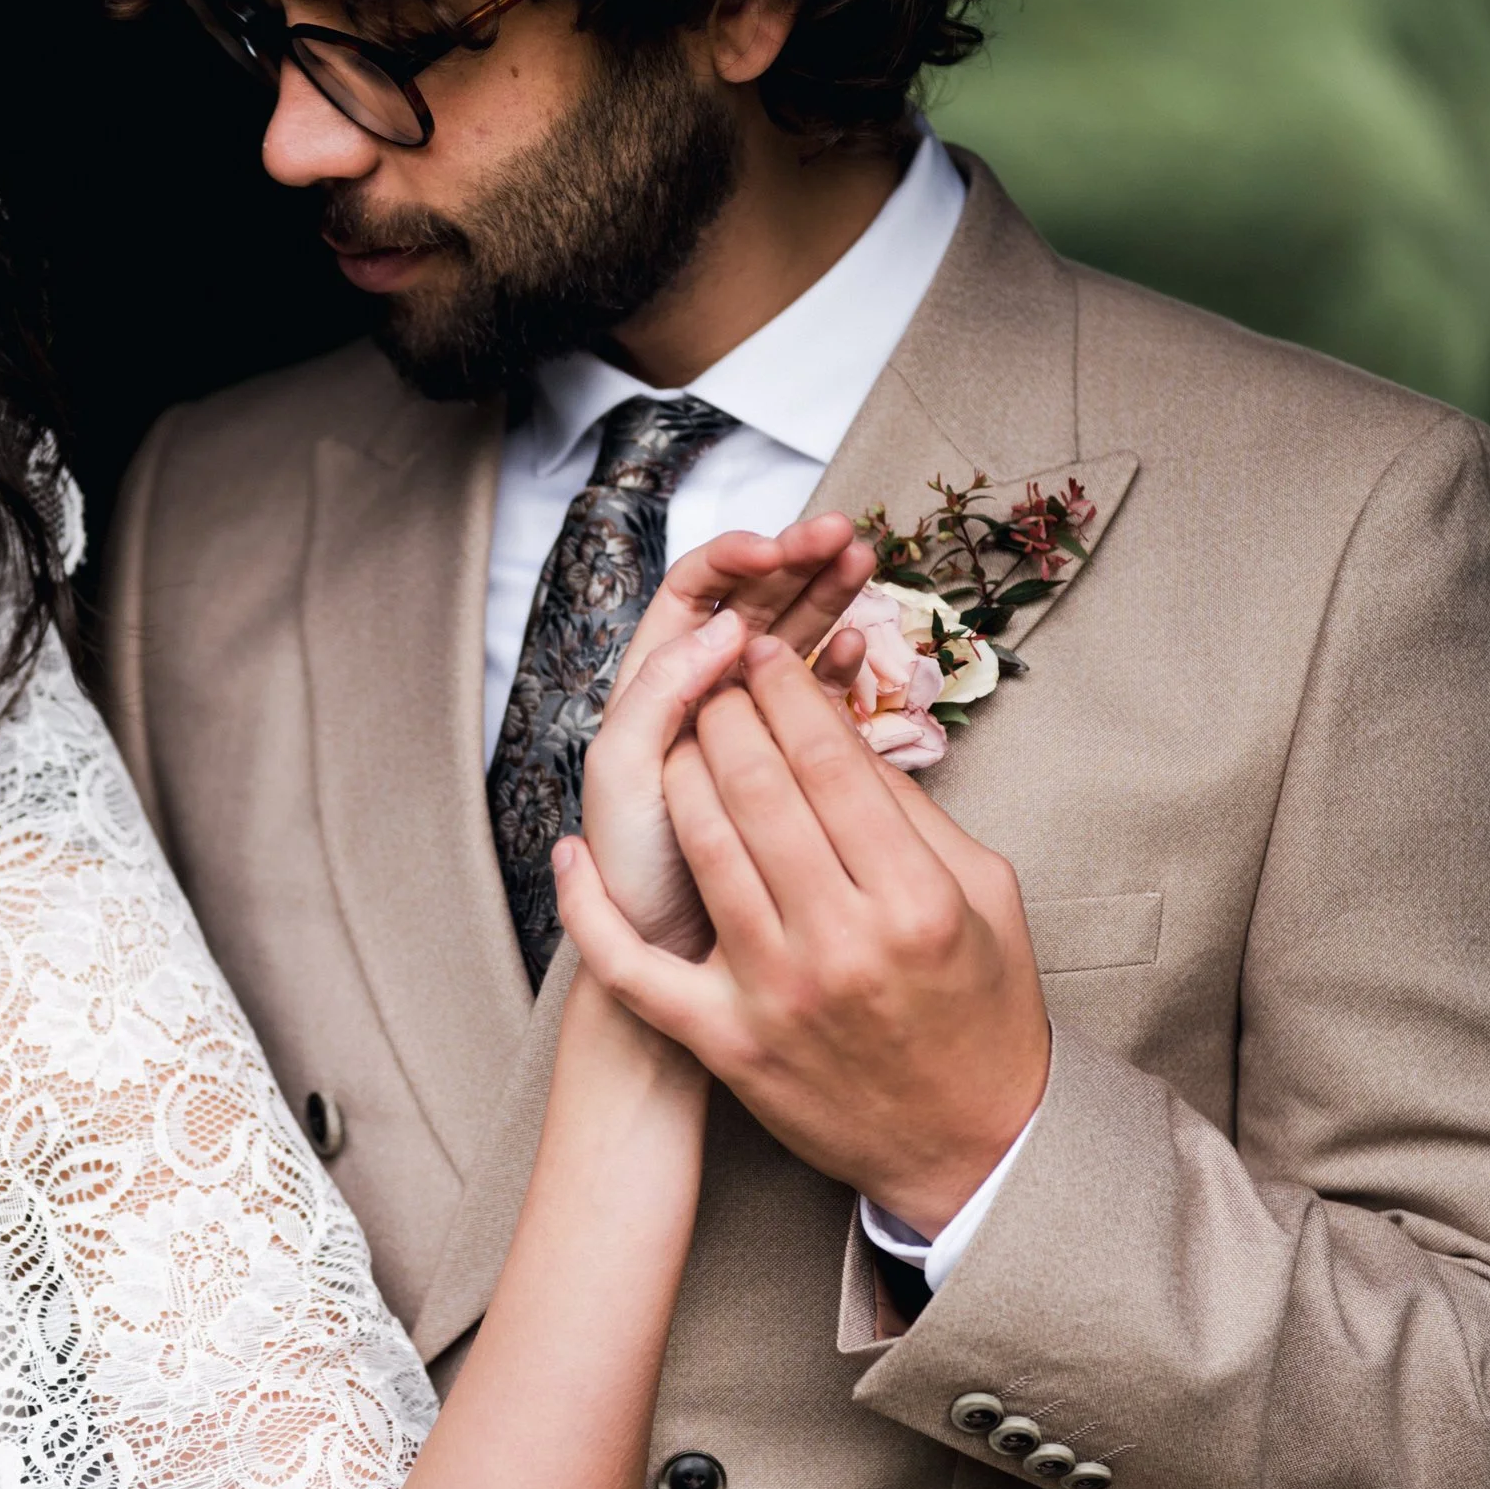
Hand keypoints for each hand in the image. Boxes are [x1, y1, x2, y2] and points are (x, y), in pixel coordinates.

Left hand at [556, 630, 1048, 1232]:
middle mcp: (841, 942)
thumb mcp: (983, 893)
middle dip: (724, 713)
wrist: (967, 1144)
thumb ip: (910, 810)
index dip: (784, 689)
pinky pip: (631, 969)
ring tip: (676, 740)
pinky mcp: (723, 1042)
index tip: (764, 657)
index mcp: (916, 898)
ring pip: (696, 847)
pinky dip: (591, 909)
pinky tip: (575, 855)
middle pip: (753, 787)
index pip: (827, 759)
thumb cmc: (980, 1005)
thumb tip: (832, 724)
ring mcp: (774, 995)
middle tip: (716, 683)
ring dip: (674, 773)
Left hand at [583, 517, 875, 955]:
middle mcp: (698, 693)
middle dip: (797, 562)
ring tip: (864, 563)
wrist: (667, 953)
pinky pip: (816, 702)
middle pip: (751, 604)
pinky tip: (859, 644)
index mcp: (653, 682)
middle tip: (846, 535)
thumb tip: (727, 624)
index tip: (777, 550)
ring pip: (789, 642)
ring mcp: (747, 727)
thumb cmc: (634, 871)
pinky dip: (838, 668)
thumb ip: (660, 694)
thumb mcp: (625, 774)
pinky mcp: (787, 765)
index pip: (695, 592)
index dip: (734, 560)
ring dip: (826, 598)